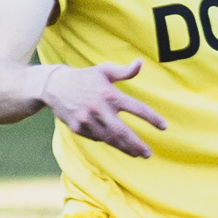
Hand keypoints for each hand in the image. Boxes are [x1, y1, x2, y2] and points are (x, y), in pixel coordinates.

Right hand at [42, 59, 167, 158]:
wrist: (53, 86)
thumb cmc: (84, 77)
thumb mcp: (104, 70)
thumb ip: (124, 71)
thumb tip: (140, 63)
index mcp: (109, 94)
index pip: (136, 108)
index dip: (152, 118)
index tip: (164, 127)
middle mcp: (99, 109)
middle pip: (122, 131)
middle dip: (137, 144)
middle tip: (148, 154)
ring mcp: (87, 120)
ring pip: (109, 139)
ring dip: (125, 148)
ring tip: (138, 154)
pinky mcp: (77, 128)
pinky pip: (97, 138)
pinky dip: (108, 141)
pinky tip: (116, 143)